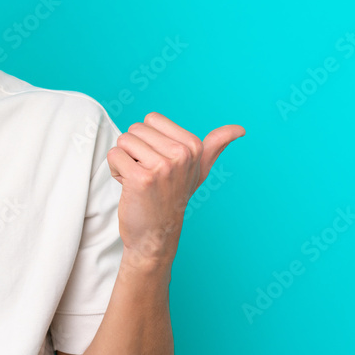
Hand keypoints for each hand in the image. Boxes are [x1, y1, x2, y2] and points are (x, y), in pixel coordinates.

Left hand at [107, 112, 244, 265]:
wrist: (156, 235)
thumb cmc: (173, 198)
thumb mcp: (199, 170)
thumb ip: (215, 146)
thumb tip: (240, 129)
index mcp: (193, 147)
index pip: (151, 119)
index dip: (148, 140)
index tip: (158, 162)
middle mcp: (181, 155)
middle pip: (135, 129)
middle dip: (134, 150)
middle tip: (147, 174)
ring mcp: (162, 166)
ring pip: (123, 140)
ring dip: (124, 160)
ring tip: (139, 179)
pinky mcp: (141, 177)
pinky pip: (114, 155)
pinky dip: (115, 170)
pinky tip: (128, 186)